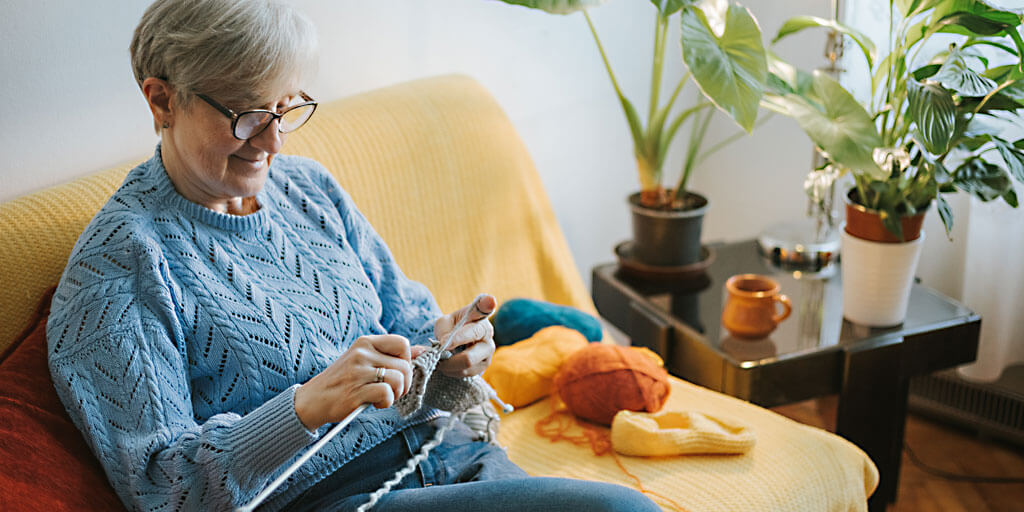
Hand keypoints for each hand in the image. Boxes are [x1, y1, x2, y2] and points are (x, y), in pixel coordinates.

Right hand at [294, 334, 420, 430]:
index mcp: (366, 342)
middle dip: (404, 383)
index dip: (406, 360)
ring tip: (382, 396)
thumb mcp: (365, 361)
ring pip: (398, 379)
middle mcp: (362, 353)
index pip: (402, 342)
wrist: (313, 400)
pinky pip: (387, 393)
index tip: (396, 372)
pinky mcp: (355, 391)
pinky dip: (386, 402)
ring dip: (396, 393)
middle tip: (391, 391)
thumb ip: (392, 355)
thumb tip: (423, 351)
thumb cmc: (343, 381)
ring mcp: (358, 372)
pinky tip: (374, 403)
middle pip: (405, 365)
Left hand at [433, 294, 496, 378]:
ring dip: (448, 363)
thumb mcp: (444, 322)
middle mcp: (488, 332)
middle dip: (449, 354)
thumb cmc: (452, 327)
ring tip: (441, 357)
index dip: (487, 303)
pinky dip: (451, 370)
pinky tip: (448, 362)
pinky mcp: (484, 365)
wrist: (457, 340)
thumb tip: (444, 345)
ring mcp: (489, 351)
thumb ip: (444, 330)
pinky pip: (465, 373)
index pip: (484, 308)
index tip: (490, 301)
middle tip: (437, 351)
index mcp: (479, 315)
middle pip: (471, 349)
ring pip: (466, 365)